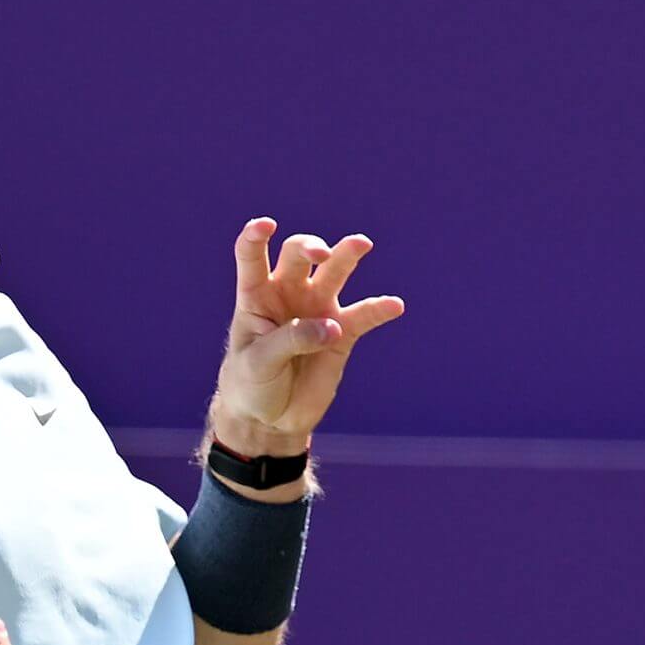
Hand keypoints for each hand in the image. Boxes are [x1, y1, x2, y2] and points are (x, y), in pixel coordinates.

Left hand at [209, 217, 406, 453]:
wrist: (269, 419)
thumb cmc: (250, 383)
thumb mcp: (258, 362)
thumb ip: (290, 340)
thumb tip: (332, 327)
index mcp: (256, 295)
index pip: (252, 255)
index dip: (256, 236)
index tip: (266, 225)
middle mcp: (288, 293)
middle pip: (300, 255)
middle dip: (311, 248)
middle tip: (321, 255)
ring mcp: (317, 309)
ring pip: (335, 272)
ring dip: (346, 255)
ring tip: (360, 244)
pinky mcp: (341, 333)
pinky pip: (364, 316)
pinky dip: (379, 309)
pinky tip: (394, 305)